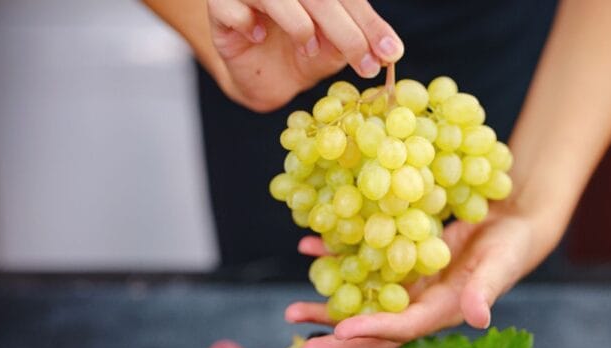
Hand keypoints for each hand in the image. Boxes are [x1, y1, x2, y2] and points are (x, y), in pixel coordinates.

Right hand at [206, 0, 403, 111]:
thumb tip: (390, 52)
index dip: (369, 25)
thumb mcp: (337, 47)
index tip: (390, 54)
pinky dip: (246, 22)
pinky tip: (255, 35)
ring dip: (299, 24)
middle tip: (366, 64)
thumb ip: (359, 41)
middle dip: (347, 32)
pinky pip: (231, 9)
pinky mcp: (220, 5)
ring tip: (309, 47)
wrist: (265, 78)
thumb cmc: (303, 52)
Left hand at [285, 201, 554, 347]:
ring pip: (362, 299)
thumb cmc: (510, 247)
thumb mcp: (501, 264)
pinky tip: (310, 248)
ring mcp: (407, 284)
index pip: (402, 327)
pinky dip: (338, 258)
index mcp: (441, 311)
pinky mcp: (401, 261)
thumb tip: (478, 318)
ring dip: (328, 303)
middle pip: (373, 325)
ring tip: (292, 311)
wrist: (509, 224)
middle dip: (337, 336)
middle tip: (301, 343)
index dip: (372, 329)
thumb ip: (486, 290)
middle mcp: (418, 304)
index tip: (339, 331)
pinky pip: (365, 263)